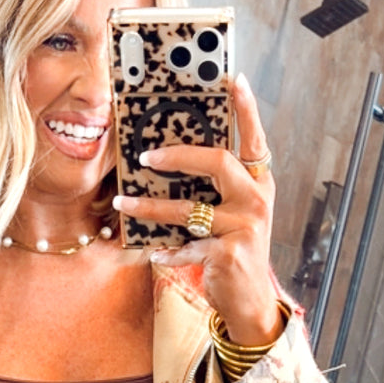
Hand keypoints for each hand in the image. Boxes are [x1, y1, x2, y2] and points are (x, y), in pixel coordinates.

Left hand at [113, 72, 281, 346]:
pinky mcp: (229, 254)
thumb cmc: (235, 252)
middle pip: (218, 162)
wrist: (250, 303)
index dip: (246, 109)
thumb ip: (217, 189)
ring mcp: (245, 228)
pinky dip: (167, 251)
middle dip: (178, 156)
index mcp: (259, 184)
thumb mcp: (234, 215)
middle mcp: (257, 200)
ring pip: (190, 209)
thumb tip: (172, 161)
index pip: (254, 139)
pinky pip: (187, 246)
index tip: (233, 79)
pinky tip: (152, 253)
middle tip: (146, 157)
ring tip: (124, 203)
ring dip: (151, 207)